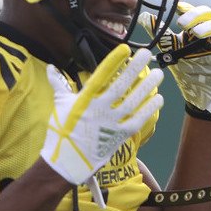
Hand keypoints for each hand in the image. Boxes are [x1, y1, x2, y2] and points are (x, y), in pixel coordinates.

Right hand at [40, 45, 163, 205]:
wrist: (67, 162)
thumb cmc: (61, 131)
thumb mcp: (59, 105)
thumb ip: (59, 84)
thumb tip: (51, 68)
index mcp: (84, 100)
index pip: (100, 76)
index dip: (113, 62)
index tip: (125, 49)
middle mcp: (99, 110)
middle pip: (121, 86)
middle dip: (135, 68)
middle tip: (148, 54)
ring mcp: (111, 124)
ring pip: (133, 102)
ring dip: (147, 87)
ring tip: (158, 73)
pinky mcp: (120, 136)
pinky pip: (138, 120)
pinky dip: (149, 109)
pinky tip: (158, 98)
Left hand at [139, 2, 210, 125]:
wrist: (198, 94)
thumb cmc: (187, 69)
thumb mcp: (170, 51)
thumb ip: (160, 35)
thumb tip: (143, 17)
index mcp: (195, 28)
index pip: (192, 12)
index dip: (186, 8)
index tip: (176, 8)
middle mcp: (210, 31)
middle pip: (207, 14)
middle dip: (195, 15)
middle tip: (181, 23)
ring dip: (209, 27)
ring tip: (196, 33)